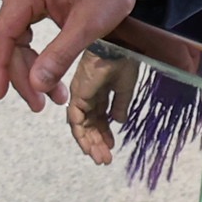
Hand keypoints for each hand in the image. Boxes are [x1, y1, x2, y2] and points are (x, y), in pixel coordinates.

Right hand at [0, 0, 147, 112]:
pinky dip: (38, 54)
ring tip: (53, 94)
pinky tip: (48, 72)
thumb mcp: (88, 24)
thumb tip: (35, 84)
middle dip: (23, 75)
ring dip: (32, 68)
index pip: (2, 34)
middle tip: (40, 103)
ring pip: (17, 39)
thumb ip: (59, 55)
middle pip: (9, 40)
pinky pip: (26, 31)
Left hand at [65, 46, 140, 165]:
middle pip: (89, 124)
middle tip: (104, 159)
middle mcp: (85, 94)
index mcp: (96, 91)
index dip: (103, 134)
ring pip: (81, 125)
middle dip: (96, 143)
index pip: (97, 117)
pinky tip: (89, 147)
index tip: (111, 148)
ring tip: (100, 158)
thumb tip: (119, 121)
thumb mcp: (125, 85)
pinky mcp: (78, 93)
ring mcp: (80, 94)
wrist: (120, 42)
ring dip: (90, 143)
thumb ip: (121, 103)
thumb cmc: (124, 56)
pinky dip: (81, 135)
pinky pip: (75, 119)